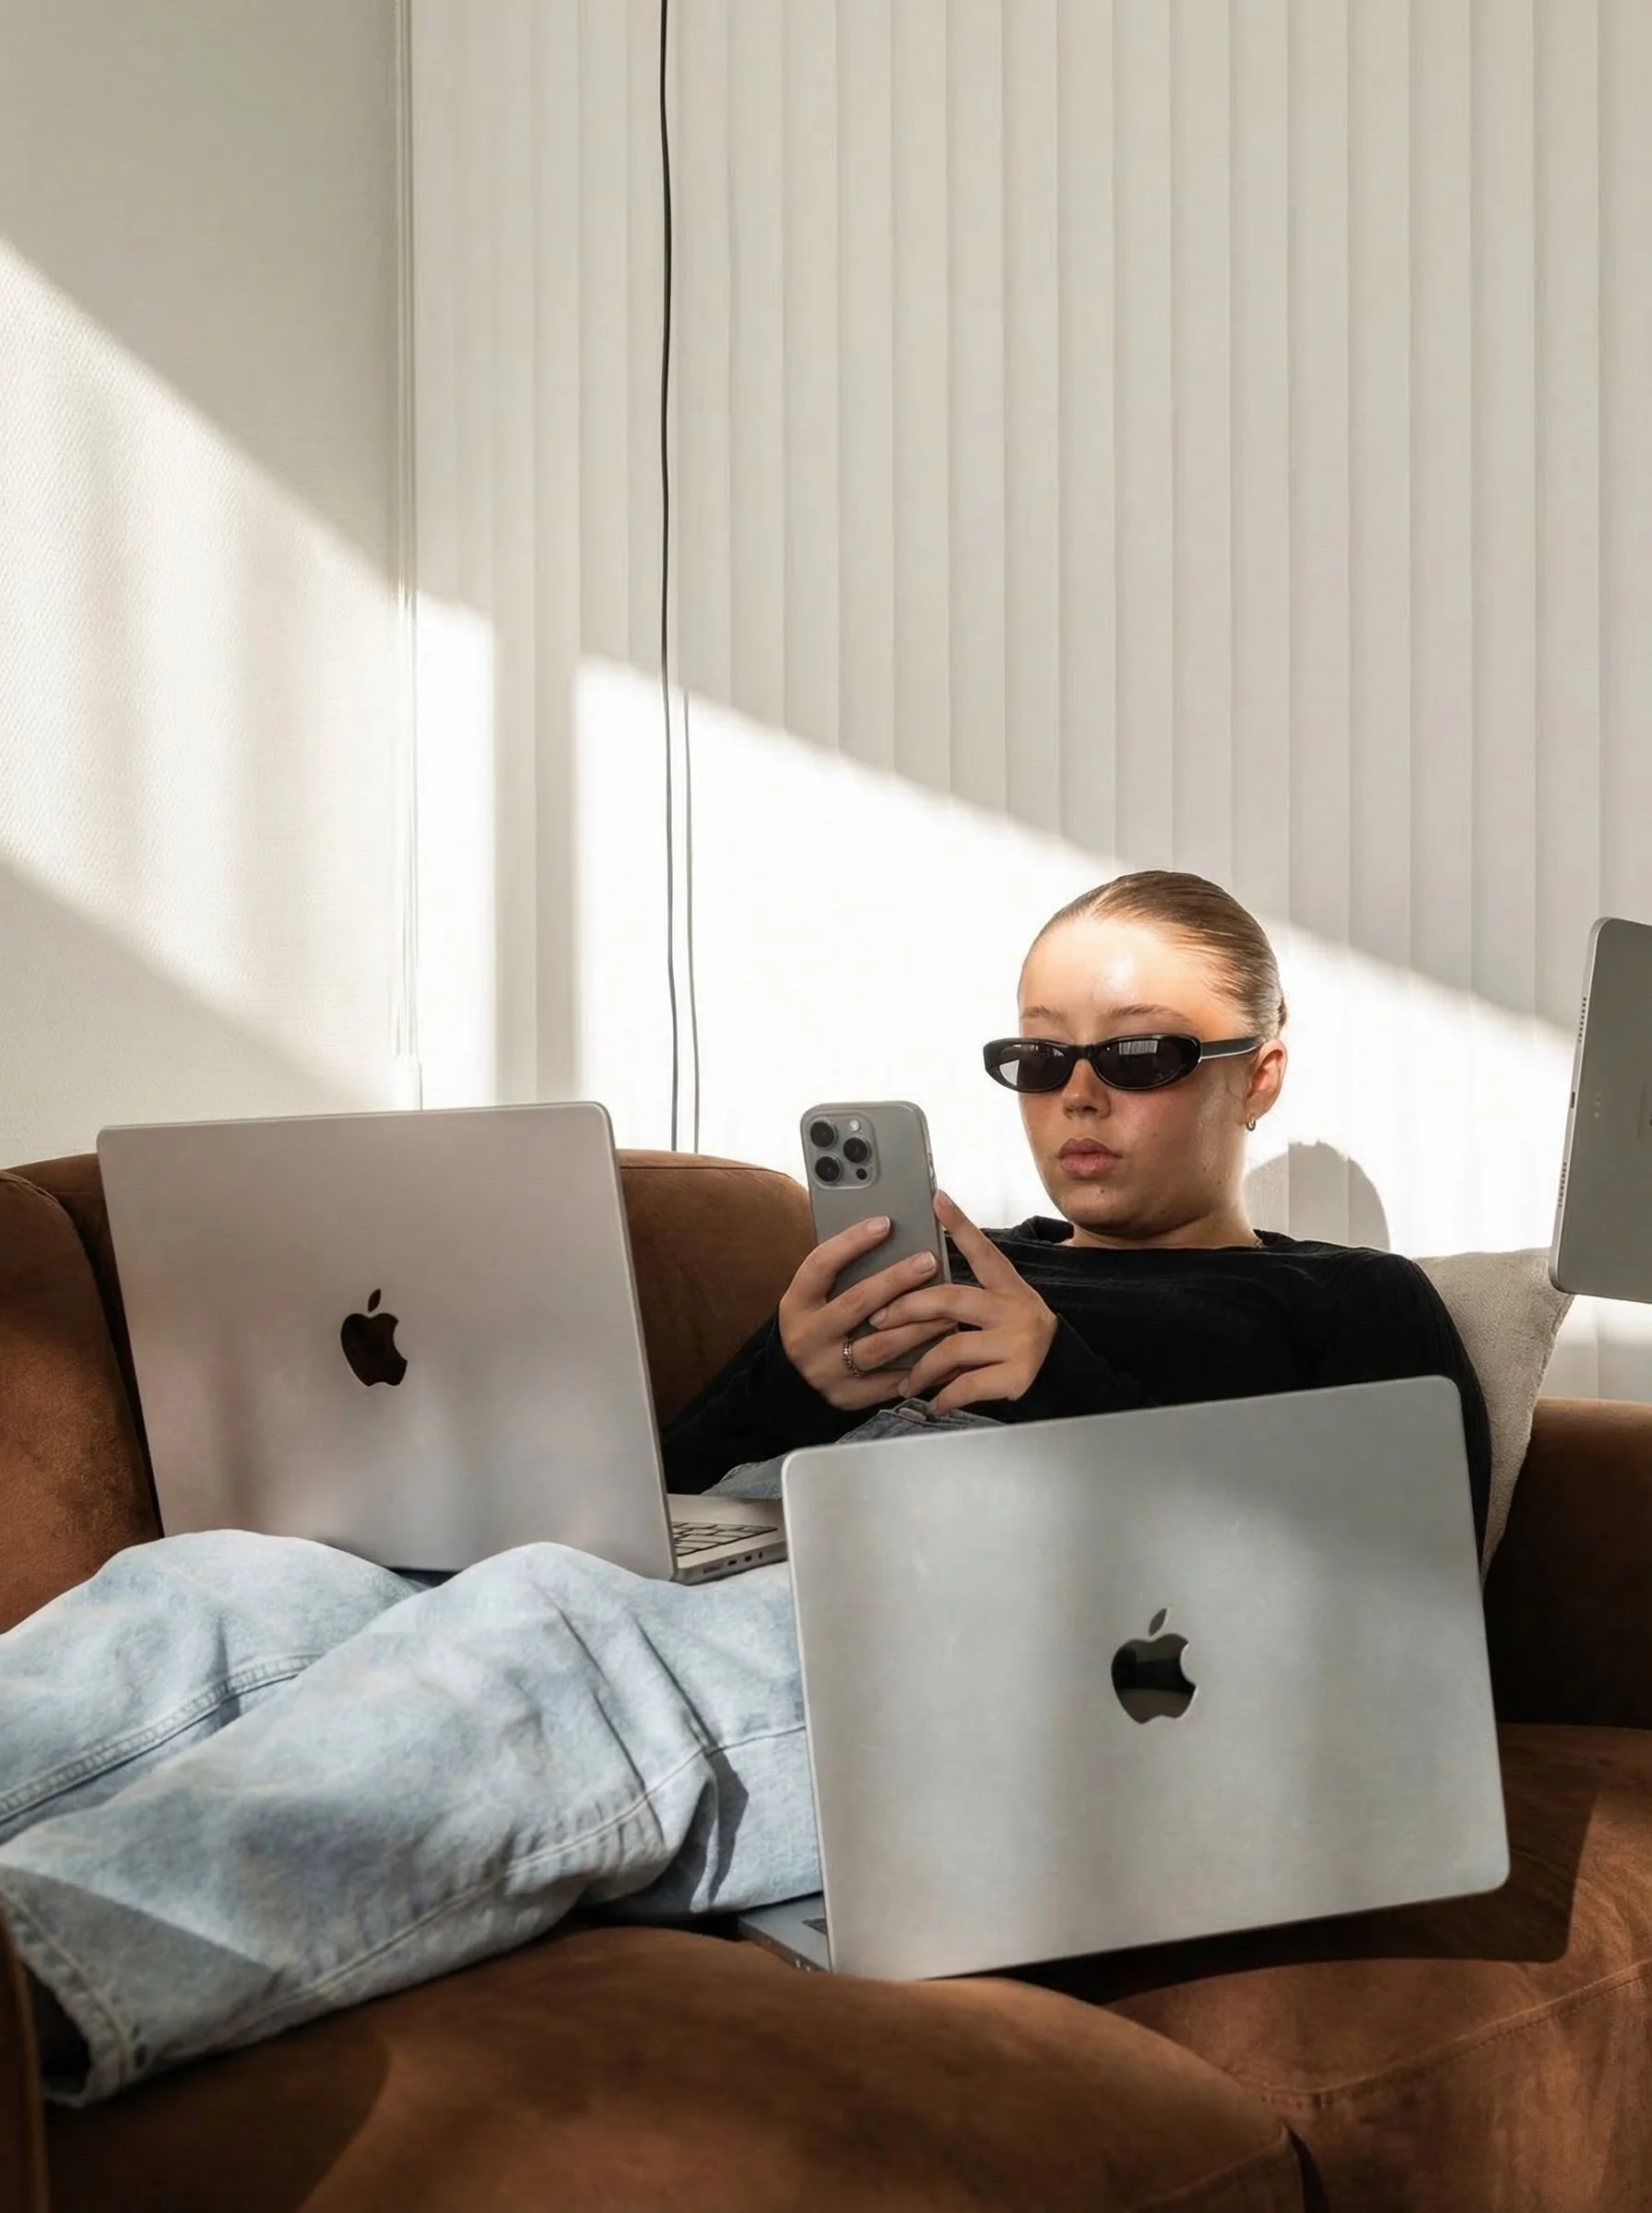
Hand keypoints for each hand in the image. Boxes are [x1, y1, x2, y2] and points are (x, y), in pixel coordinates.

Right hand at [777, 1215, 959, 1411]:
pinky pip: (890, 1381)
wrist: (793, 1383)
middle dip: (897, 1280)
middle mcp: (808, 1337)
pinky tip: (944, 1349)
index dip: (851, 1242)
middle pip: (857, 1303)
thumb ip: (842, 1275)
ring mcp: (828, 1370)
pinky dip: (920, 1365)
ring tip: (949, 1308)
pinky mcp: (848, 1397)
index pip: (821, 1265)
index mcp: (796, 1305)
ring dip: (919, 1326)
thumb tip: (888, 1236)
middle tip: (929, 1260)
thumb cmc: (817, 1326)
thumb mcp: (814, 1299)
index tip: (884, 1223)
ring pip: (880, 1346)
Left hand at [864, 1192, 1058, 1414]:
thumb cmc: (1017, 1338)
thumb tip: (913, 1284)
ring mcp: (1017, 1341)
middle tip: (879, 1320)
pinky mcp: (1017, 1375)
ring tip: (905, 1381)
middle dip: (906, 1309)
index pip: (982, 1250)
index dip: (959, 1223)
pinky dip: (943, 1396)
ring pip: (951, 1346)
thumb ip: (968, 1298)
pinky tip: (932, 1402)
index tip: (936, 1198)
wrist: (1063, 1374)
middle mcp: (1014, 1308)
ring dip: (920, 1367)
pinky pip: (966, 1384)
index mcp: (1008, 1286)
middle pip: (949, 1299)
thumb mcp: (1002, 1307)